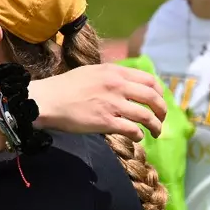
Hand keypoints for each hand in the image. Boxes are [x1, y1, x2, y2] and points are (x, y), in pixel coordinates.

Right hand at [31, 64, 165, 141]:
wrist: (47, 100)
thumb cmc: (65, 87)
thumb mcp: (91, 72)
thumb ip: (111, 76)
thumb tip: (126, 83)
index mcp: (115, 72)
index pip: (149, 80)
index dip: (159, 93)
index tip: (158, 101)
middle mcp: (117, 86)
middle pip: (153, 98)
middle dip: (162, 111)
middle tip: (161, 119)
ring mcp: (113, 104)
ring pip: (146, 116)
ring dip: (155, 126)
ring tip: (155, 132)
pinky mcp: (106, 122)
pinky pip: (132, 129)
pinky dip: (139, 135)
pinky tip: (137, 137)